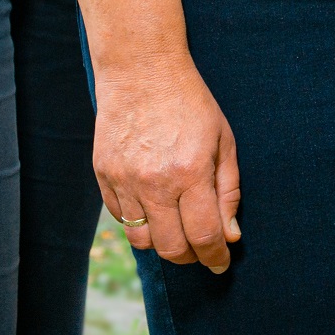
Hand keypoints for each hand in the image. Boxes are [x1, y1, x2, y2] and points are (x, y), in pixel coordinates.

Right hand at [93, 60, 241, 272]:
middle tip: (202, 250)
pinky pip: (120, 218)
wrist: (142, 71)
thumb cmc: (191, 104)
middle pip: (171, 247)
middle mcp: (155, 183)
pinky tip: (154, 209)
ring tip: (177, 230)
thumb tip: (231, 235)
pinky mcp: (103, 176)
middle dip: (191, 256)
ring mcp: (125, 181)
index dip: (214, 257)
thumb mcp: (224, 141)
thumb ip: (228, 191)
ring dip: (163, 244)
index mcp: (191, 173)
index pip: (203, 236)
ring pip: (142, 240)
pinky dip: (139, 223)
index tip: (220, 263)